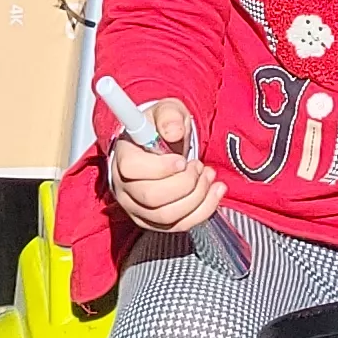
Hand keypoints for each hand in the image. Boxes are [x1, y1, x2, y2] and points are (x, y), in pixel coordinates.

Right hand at [107, 101, 222, 235]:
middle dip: (185, 183)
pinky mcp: (154, 222)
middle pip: (151, 197)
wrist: (160, 146)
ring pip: (167, 216)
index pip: (132, 169)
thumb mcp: (166, 111)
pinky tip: (214, 191)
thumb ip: (169, 117)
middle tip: (198, 166)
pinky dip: (203, 210)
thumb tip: (173, 131)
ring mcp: (138, 208)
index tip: (182, 160)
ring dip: (197, 197)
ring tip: (208, 175)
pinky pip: (179, 226)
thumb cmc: (159, 129)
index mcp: (123, 157)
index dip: (161, 168)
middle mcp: (125, 187)